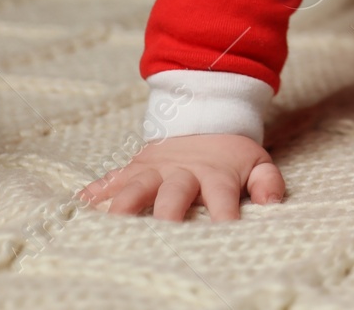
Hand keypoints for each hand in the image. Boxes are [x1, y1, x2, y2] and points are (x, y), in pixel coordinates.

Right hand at [77, 133, 284, 221]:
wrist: (204, 115)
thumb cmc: (231, 154)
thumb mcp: (257, 161)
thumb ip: (268, 182)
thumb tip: (272, 203)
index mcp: (215, 173)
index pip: (222, 197)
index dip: (224, 216)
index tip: (224, 235)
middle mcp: (183, 171)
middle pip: (174, 195)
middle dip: (168, 217)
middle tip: (162, 238)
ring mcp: (156, 168)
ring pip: (137, 186)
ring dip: (124, 205)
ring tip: (111, 223)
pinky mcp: (136, 166)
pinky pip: (112, 178)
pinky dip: (97, 191)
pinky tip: (81, 205)